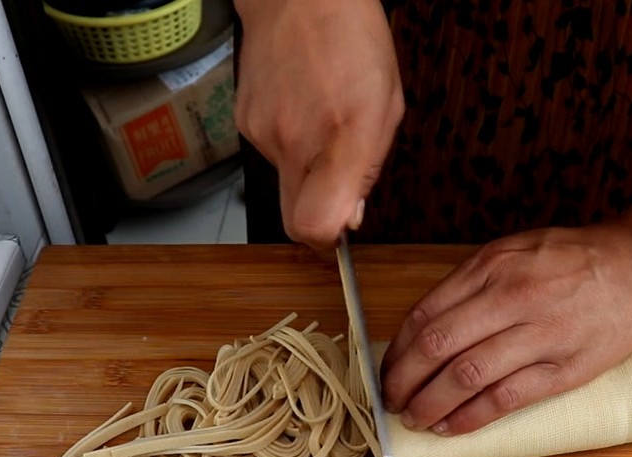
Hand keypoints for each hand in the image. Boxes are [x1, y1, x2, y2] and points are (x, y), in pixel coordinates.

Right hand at [233, 0, 404, 247]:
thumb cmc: (352, 40)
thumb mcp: (388, 106)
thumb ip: (369, 168)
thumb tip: (350, 216)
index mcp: (343, 138)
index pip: (316, 225)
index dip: (327, 241)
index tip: (339, 232)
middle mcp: (296, 141)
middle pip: (293, 221)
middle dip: (315, 218)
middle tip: (334, 192)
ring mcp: (263, 133)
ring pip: (284, 184)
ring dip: (305, 170)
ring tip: (322, 124)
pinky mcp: (244, 123)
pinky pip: (270, 154)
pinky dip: (289, 143)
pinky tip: (302, 109)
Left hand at [380, 226, 631, 435]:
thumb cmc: (571, 260)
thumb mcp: (513, 251)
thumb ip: (470, 283)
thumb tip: (422, 327)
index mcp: (491, 267)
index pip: (425, 315)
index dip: (397, 351)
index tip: (386, 372)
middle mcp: (511, 298)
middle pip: (437, 347)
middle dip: (403, 382)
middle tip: (392, 401)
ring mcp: (539, 335)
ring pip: (466, 376)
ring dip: (430, 405)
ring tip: (416, 419)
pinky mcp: (564, 368)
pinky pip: (505, 398)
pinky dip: (470, 417)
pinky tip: (451, 427)